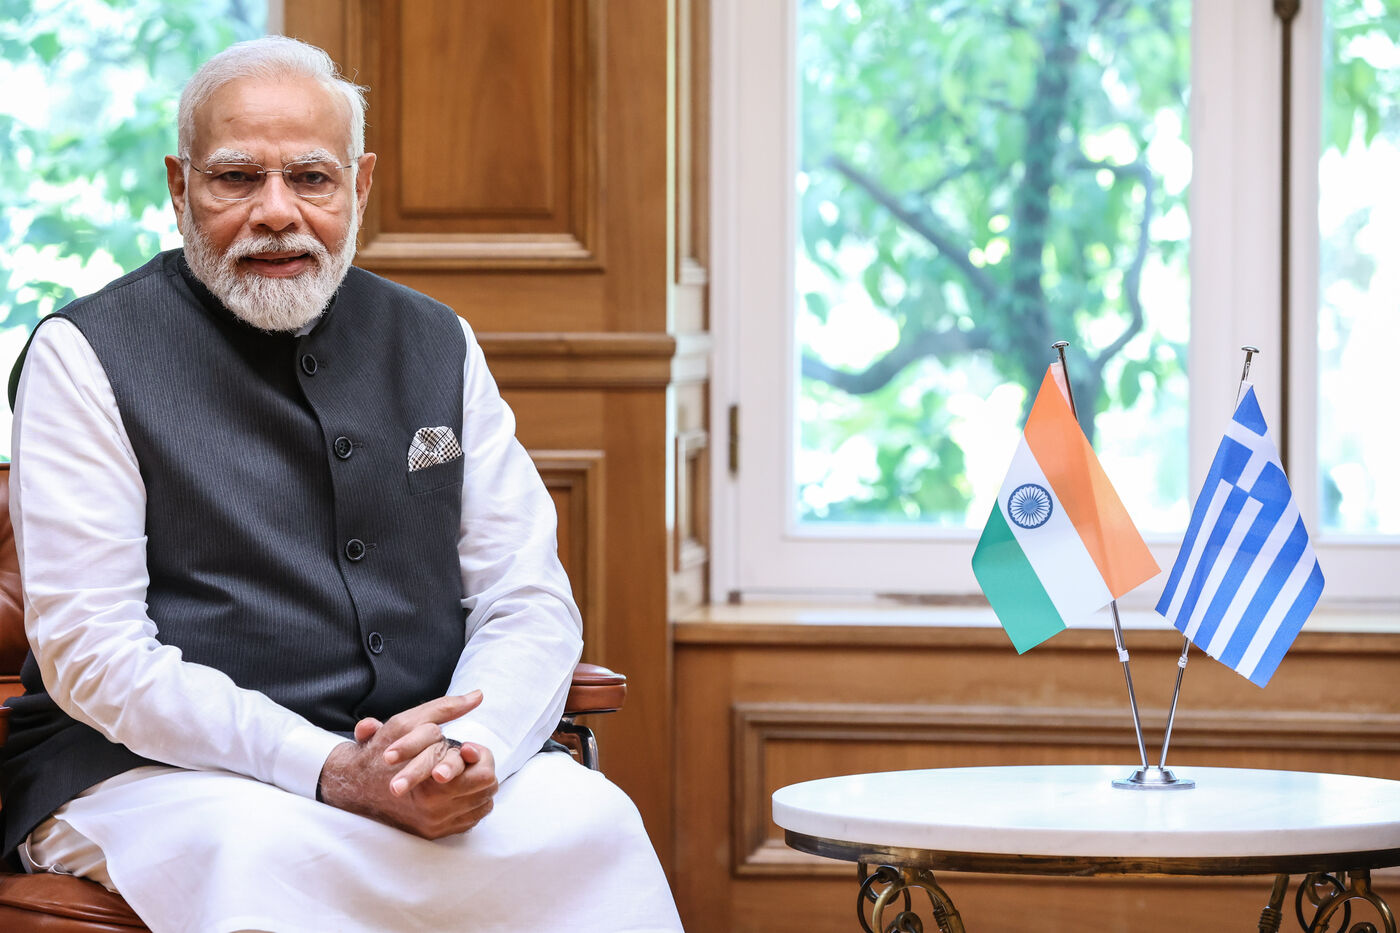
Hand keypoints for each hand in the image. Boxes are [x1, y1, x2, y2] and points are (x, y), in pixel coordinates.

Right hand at [317, 692, 498, 838]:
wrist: (352, 787)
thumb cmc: (380, 751)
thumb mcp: (407, 724)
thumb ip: (445, 708)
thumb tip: (478, 695)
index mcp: (430, 784)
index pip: (484, 774)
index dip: (480, 756)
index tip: (466, 748)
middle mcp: (434, 809)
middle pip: (487, 788)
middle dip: (481, 769)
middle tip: (468, 759)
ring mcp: (434, 824)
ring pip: (483, 804)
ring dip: (478, 786)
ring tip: (463, 772)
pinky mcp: (434, 834)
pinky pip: (472, 819)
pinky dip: (471, 803)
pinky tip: (458, 790)